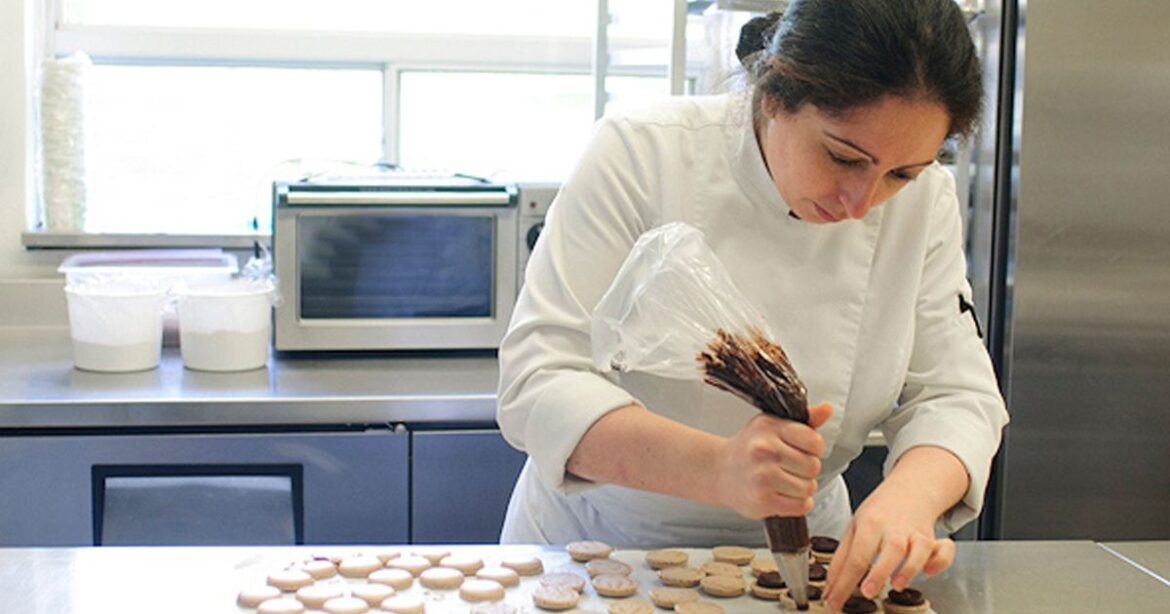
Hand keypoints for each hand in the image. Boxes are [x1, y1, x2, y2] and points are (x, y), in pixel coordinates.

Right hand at [713, 402, 831, 518]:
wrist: (719, 471)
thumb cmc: (750, 448)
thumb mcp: (773, 426)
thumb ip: (804, 421)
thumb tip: (827, 409)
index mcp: (770, 427)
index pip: (815, 441)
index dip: (814, 449)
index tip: (802, 450)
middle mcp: (765, 450)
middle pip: (813, 466)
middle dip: (807, 470)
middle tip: (791, 469)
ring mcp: (763, 476)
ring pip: (808, 487)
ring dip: (803, 489)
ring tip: (786, 482)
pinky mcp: (763, 500)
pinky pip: (800, 505)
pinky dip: (799, 504)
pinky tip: (785, 496)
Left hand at [822, 480, 955, 611]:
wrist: (908, 490)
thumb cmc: (879, 513)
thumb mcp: (853, 529)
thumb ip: (842, 559)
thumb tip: (831, 588)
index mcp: (870, 524)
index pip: (855, 556)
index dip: (844, 583)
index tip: (834, 603)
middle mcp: (894, 528)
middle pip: (890, 549)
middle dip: (879, 572)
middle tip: (867, 592)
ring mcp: (916, 533)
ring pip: (919, 548)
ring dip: (910, 568)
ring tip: (897, 585)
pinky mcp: (933, 539)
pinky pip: (943, 550)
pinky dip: (940, 561)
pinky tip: (928, 571)